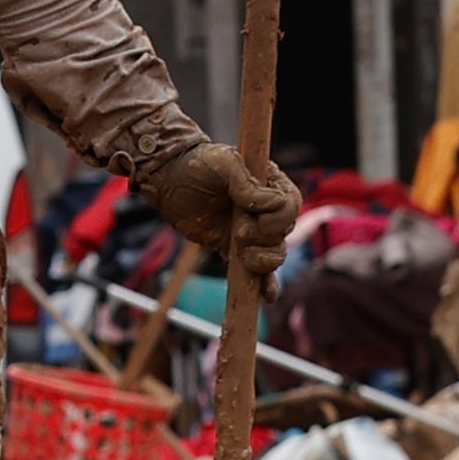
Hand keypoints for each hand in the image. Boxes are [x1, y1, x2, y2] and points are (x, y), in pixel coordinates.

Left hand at [143, 136, 302, 278]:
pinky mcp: (235, 249)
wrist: (168, 179)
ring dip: (264, 261)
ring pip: (275, 254)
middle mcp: (265, 209)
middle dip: (265, 237)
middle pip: (284, 232)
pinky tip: (267, 297)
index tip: (248, 215)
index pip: (290, 205)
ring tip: (242, 254)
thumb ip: (245, 182)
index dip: (275, 217)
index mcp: (270, 184)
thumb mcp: (223, 163)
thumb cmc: (197, 164)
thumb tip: (265, 204)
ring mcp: (252, 231)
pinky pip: (256, 271)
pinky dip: (264, 285)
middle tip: (239, 233)